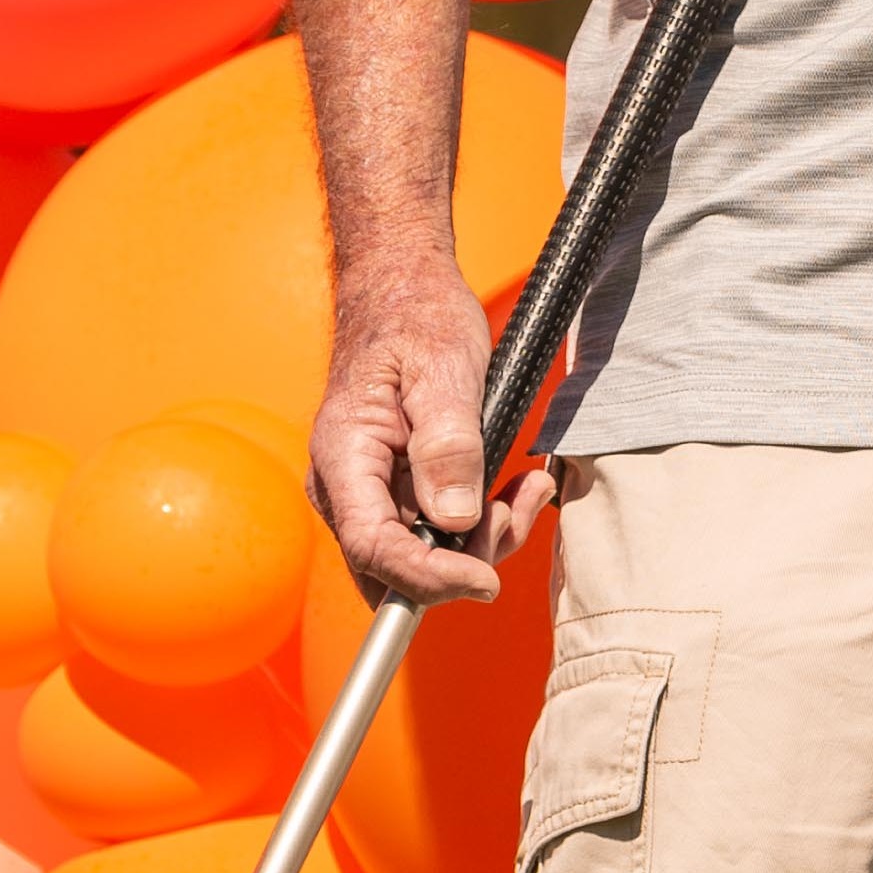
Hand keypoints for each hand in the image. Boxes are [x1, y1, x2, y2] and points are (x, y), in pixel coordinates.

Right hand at [306, 250, 548, 605]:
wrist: (403, 291)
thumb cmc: (416, 320)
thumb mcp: (442, 370)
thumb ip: (447, 444)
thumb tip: (453, 519)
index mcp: (344, 458)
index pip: (373, 548)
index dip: (427, 577)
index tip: (485, 581)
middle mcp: (348, 486)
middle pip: (398, 563)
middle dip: (464, 558)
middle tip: (518, 508)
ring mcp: (372, 489)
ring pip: (424, 550)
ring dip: (482, 536)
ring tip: (528, 490)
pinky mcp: (400, 485)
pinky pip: (438, 524)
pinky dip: (482, 517)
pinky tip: (518, 487)